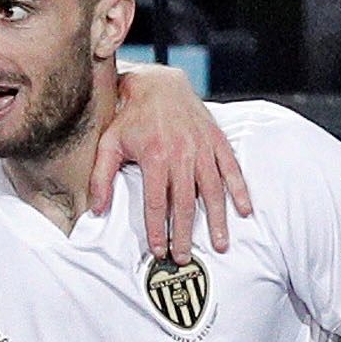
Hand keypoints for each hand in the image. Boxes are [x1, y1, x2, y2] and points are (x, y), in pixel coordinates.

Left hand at [87, 62, 251, 257]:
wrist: (159, 84)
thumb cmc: (131, 116)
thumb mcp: (108, 144)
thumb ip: (101, 178)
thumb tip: (97, 210)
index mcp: (155, 157)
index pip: (155, 203)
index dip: (157, 229)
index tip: (158, 250)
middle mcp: (182, 154)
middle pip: (184, 203)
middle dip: (184, 234)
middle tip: (183, 257)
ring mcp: (202, 148)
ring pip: (212, 191)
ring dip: (216, 220)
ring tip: (219, 244)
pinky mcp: (217, 141)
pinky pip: (231, 169)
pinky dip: (239, 190)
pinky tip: (244, 211)